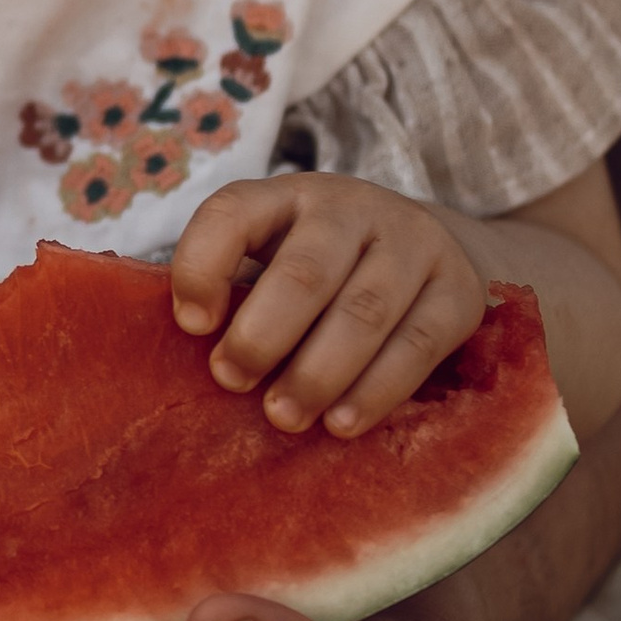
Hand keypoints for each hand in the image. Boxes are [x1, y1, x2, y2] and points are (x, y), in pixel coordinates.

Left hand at [170, 169, 492, 435]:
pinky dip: (377, 390)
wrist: (434, 251)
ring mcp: (413, 244)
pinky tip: (342, 424)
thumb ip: (230, 290)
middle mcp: (352, 209)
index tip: (190, 325)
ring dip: (318, 371)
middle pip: (304, 269)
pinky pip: (418, 345)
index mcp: (286, 196)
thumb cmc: (323, 271)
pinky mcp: (459, 290)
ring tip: (284, 417)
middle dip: (263, 333)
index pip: (233, 213)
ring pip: (364, 310)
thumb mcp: (272, 257)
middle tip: (232, 381)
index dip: (202, 265)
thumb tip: (161, 356)